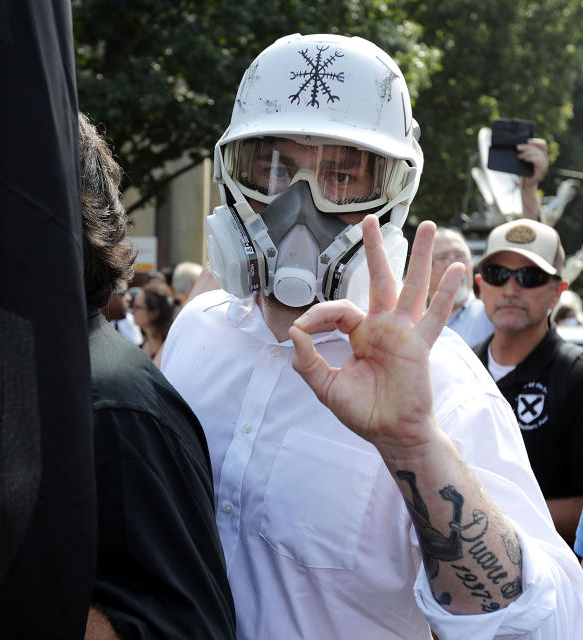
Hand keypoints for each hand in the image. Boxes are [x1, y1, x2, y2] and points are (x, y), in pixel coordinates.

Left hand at [288, 218, 464, 454]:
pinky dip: (447, 294)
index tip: (303, 327)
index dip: (318, 314)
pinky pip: (436, 316)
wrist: (390, 433)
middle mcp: (382, 327)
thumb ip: (307, 360)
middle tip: (369, 220)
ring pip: (411, 286)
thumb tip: (294, 332)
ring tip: (426, 225)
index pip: (338, 309)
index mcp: (360, 334)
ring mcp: (403, 333)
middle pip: (379, 279)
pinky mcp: (419, 345)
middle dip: (374, 250)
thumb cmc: (362, 411)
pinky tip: (457, 270)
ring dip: (418, 257)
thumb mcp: (325, 385)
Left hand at [518, 137, 548, 187]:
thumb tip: (519, 145)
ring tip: (519, 156)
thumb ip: (525, 153)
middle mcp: (545, 159)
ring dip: (528, 153)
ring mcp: (544, 164)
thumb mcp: (524, 161)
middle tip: (518, 148)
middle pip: (538, 148)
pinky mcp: (542, 170)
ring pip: (538, 153)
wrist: (526, 185)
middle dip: (527, 146)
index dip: (536, 141)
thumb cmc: (524, 172)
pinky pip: (538, 161)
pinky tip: (525, 159)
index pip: (543, 144)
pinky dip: (531, 158)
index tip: (527, 141)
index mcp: (541, 155)